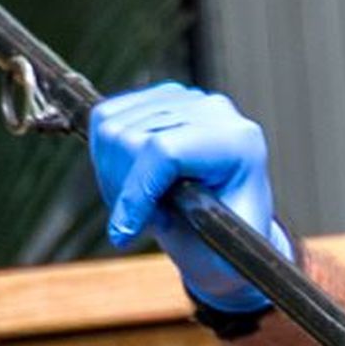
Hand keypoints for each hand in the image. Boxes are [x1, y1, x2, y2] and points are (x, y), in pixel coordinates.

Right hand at [90, 82, 289, 311]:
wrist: (230, 227)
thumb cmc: (231, 239)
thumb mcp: (222, 246)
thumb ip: (191, 223)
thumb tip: (154, 214)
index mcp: (238, 141)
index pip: (163, 150)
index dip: (135, 192)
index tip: (125, 229)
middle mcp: (215, 111)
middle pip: (130, 139)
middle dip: (124, 190)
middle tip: (145, 220)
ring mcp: (187, 100)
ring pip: (111, 129)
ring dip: (115, 178)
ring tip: (146, 204)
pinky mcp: (161, 99)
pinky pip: (105, 117)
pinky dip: (106, 156)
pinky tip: (134, 180)